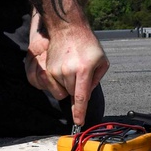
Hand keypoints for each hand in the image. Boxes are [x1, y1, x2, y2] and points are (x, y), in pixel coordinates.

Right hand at [25, 10, 108, 125]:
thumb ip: (97, 79)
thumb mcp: (102, 61)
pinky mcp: (48, 70)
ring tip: (72, 69)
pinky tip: (63, 70)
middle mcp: (69, 71)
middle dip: (77, 89)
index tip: (78, 121)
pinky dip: (59, 83)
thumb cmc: (88, 45)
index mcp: (84, 69)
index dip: (79, 111)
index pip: (81, 96)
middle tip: (80, 73)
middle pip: (72, 94)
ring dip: (67, 85)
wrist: (67, 29)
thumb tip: (87, 94)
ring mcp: (56, 70)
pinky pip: (54, 86)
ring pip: (62, 91)